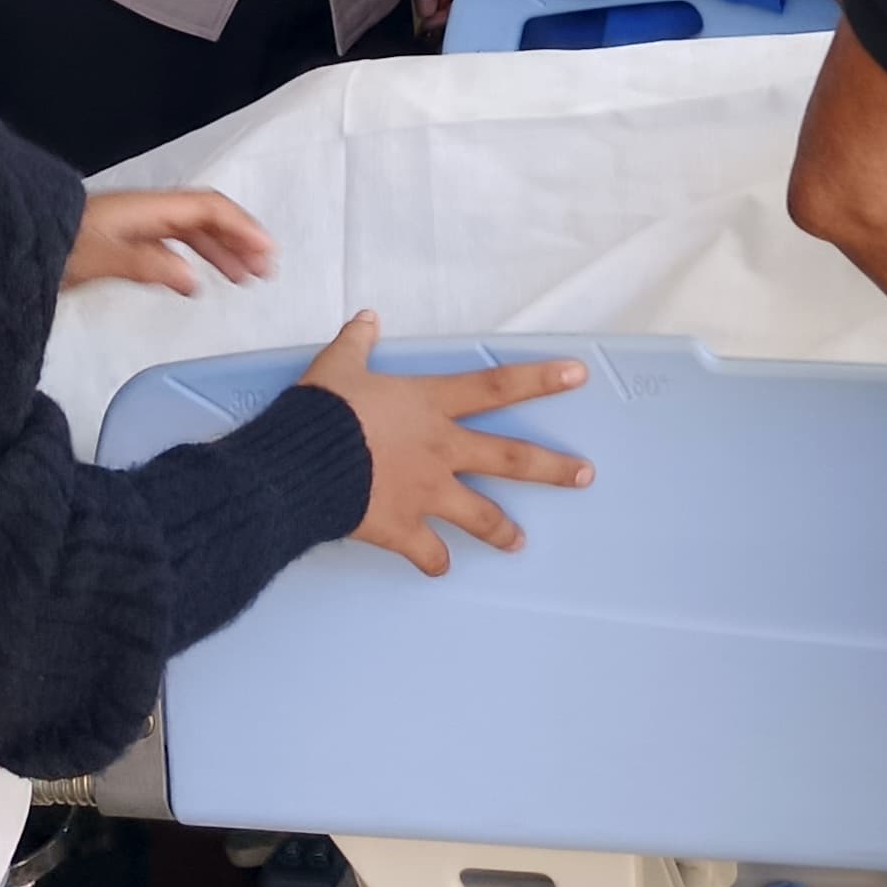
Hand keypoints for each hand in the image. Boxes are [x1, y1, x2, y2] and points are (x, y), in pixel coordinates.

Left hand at [66, 188, 274, 295]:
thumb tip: (193, 280)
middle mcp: (143, 212)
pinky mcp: (118, 241)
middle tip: (264, 271)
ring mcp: (131, 225)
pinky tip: (195, 281)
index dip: (240, 228)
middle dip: (237, 241)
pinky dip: (190, 260)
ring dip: (219, 252)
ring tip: (242, 279)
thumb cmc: (50, 248)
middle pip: (203, 218)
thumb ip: (147, 266)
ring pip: (188, 233)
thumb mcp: (98, 259)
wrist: (8, 242)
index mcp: (145, 208)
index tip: (266, 252)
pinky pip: (167, 245)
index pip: (206, 209)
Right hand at [296, 310, 594, 576]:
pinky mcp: (403, 528)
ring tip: (520, 543)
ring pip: (480, 515)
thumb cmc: (323, 410)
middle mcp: (440, 450)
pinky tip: (441, 568)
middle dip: (552, 469)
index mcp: (431, 405)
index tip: (578, 374)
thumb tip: (368, 317)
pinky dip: (435, 561)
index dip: (540, 379)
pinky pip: (427, 552)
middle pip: (509, 458)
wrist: (300, 465)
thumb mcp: (338, 366)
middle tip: (585, 476)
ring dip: (502, 530)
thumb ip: (358, 342)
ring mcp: (426, 492)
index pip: (496, 386)